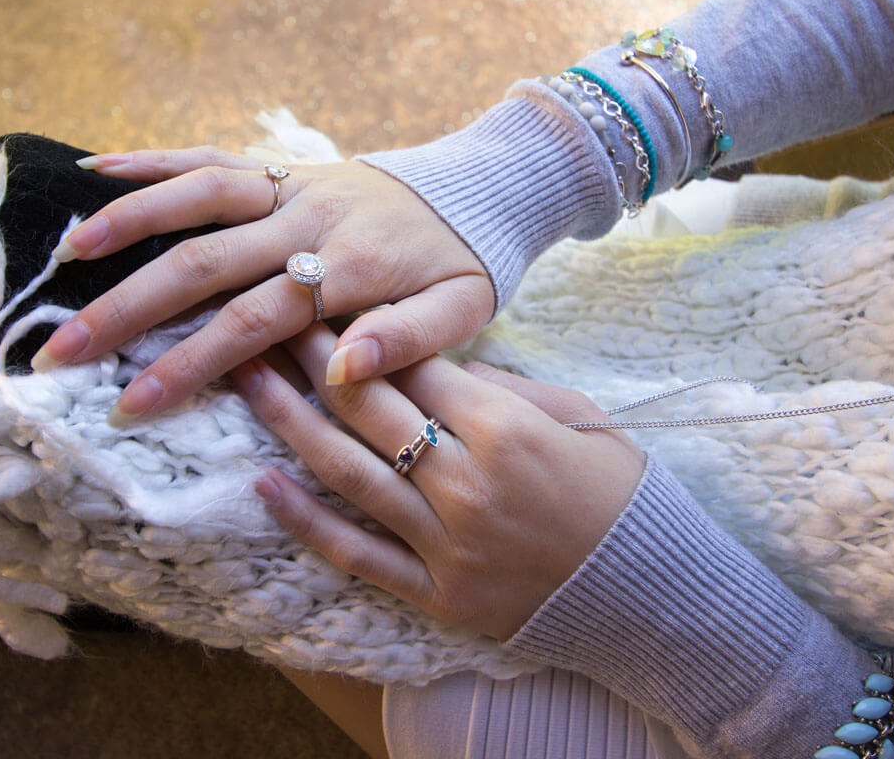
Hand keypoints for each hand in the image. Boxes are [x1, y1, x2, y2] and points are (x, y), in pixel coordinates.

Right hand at [30, 148, 492, 425]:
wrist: (481, 188)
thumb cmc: (466, 264)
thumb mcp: (463, 312)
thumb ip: (408, 341)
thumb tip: (339, 371)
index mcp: (349, 269)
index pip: (252, 322)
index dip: (188, 364)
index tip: (130, 405)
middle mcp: (308, 221)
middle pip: (203, 264)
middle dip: (126, 311)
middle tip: (59, 354)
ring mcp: (290, 186)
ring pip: (197, 197)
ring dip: (127, 224)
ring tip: (64, 260)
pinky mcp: (282, 167)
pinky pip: (212, 156)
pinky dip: (155, 161)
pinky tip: (97, 167)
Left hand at [230, 324, 645, 640]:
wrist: (651, 592)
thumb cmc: (618, 492)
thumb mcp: (576, 415)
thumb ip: (502, 386)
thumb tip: (432, 362)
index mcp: (503, 428)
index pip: (411, 365)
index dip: (359, 328)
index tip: (320, 299)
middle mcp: (464, 482)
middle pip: (366, 406)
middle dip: (309, 355)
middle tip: (261, 317)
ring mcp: (445, 543)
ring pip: (346, 473)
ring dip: (287, 422)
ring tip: (242, 378)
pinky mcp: (436, 594)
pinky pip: (357, 554)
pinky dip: (306, 522)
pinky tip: (262, 485)